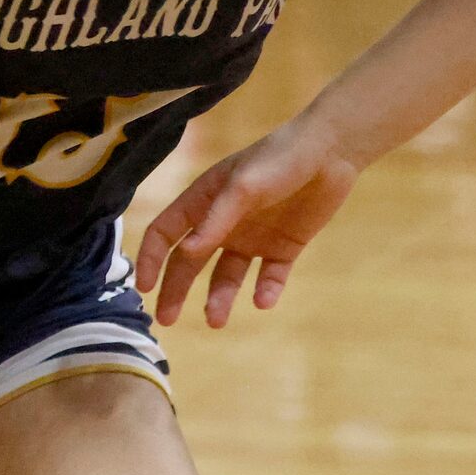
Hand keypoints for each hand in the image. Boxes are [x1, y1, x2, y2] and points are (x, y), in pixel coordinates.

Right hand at [134, 124, 362, 326]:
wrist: (331, 153)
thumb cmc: (280, 159)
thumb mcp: (243, 186)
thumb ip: (216, 219)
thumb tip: (187, 252)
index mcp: (205, 200)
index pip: (166, 232)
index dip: (152, 258)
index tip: (144, 288)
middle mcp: (224, 222)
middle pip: (190, 262)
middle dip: (176, 289)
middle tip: (167, 320)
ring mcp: (253, 237)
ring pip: (227, 276)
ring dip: (219, 298)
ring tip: (216, 321)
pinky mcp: (283, 247)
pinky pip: (269, 276)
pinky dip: (265, 290)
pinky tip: (263, 299)